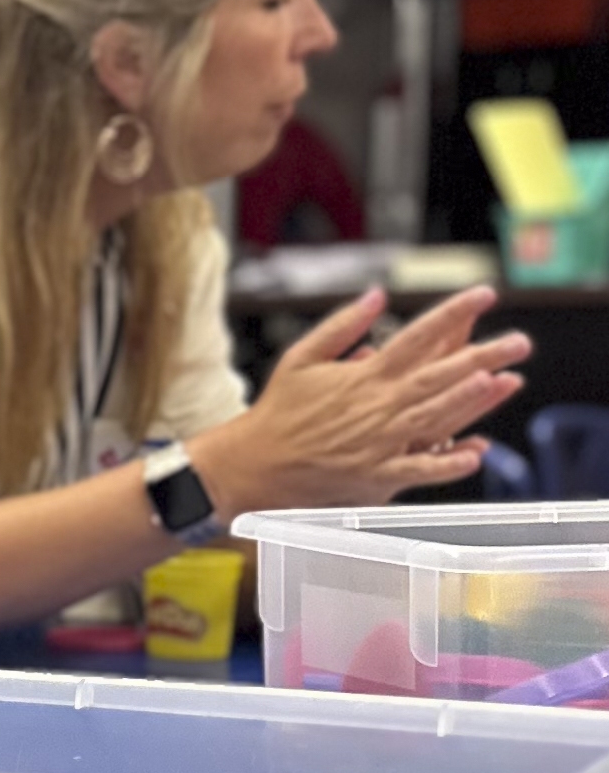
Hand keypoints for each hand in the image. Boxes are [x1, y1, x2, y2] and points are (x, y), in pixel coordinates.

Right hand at [201, 286, 528, 513]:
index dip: (453, 313)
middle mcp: (376, 407)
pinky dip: (446, 463)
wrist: (252, 464)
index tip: (484, 295)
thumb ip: (342, 327)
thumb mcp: (301, 358)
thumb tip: (376, 297)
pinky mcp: (375, 476)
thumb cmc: (277, 412)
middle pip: (438, 376)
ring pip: (434, 417)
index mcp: (363, 377)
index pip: (418, 336)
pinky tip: (475, 453)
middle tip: (519, 342)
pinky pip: (417, 469)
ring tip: (502, 381)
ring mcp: (378, 442)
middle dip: (482, 355)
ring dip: (470, 400)